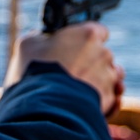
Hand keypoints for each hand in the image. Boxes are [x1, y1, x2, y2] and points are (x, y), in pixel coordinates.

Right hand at [5, 22, 124, 116]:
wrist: (46, 107)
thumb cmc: (36, 72)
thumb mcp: (27, 45)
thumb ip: (40, 38)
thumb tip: (40, 39)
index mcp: (87, 35)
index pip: (99, 31)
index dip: (87, 41)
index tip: (77, 48)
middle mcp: (104, 54)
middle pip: (105, 56)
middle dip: (93, 64)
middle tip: (72, 74)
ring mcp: (109, 78)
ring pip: (112, 78)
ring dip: (101, 83)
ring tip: (81, 91)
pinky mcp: (109, 101)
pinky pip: (111, 100)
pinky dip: (103, 103)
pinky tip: (88, 106)